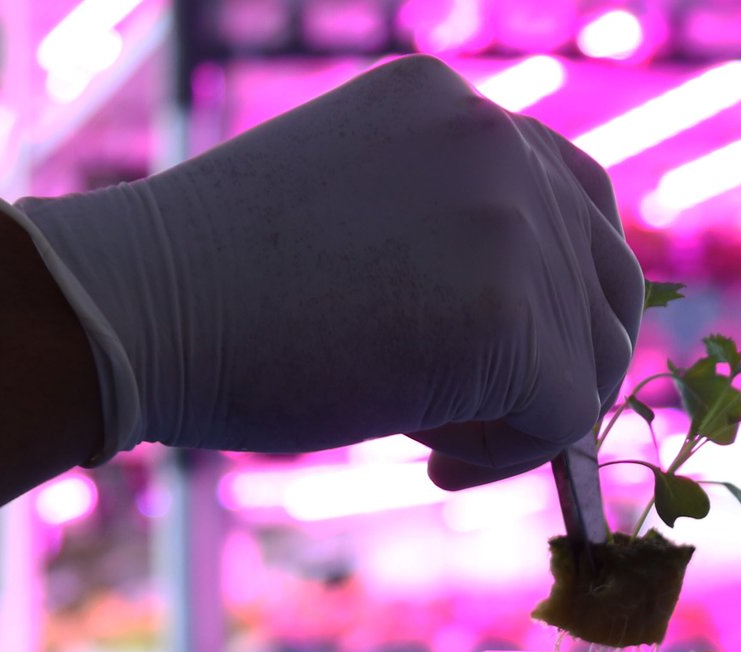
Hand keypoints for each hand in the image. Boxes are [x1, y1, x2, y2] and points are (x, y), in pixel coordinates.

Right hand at [0, 54, 644, 487]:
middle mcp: (497, 139)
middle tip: (474, 418)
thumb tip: (533, 328)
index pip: (574, 199)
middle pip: (606, 277)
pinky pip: (565, 414)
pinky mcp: (510, 314)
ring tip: (433, 438)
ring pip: (589, 352)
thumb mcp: (350, 217)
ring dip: (525, 412)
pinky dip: (512, 456)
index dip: (555, 295)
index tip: (499, 359)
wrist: (134, 311)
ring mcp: (511, 220)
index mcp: (452, 104)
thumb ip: (442, 232)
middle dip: (556, 362)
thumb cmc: (212, 287)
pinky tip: (432, 459)